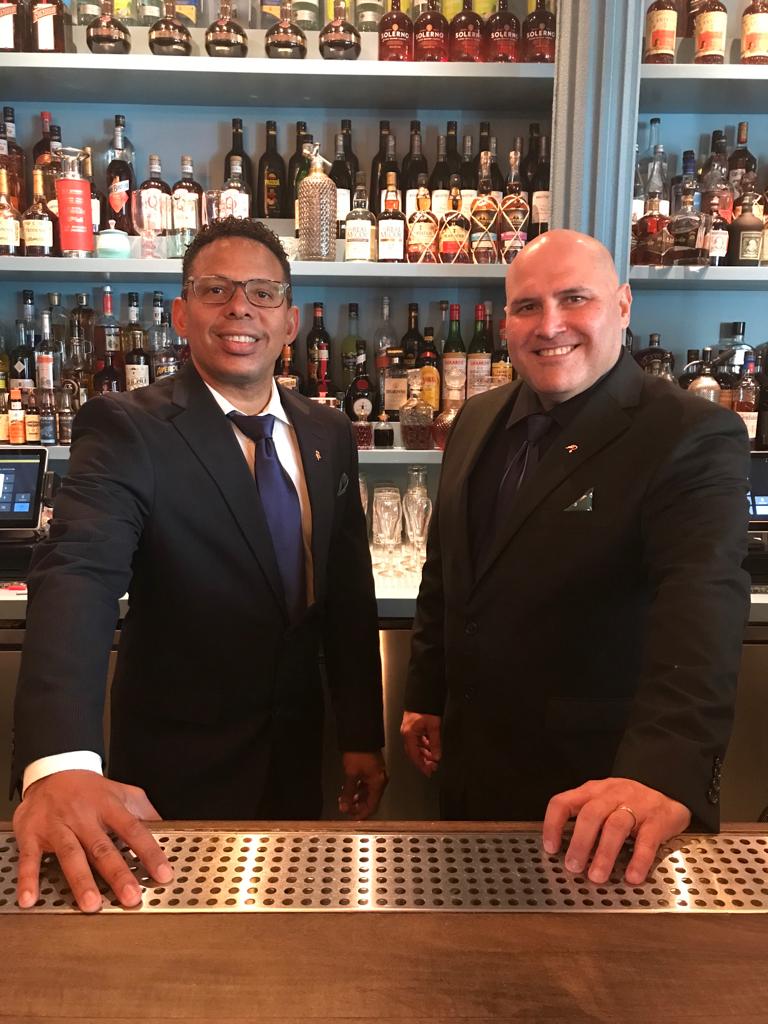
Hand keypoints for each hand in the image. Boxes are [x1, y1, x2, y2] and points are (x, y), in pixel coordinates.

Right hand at [13, 770, 173, 913]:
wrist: (53, 772)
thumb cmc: (90, 790)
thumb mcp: (122, 792)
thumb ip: (144, 811)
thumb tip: (167, 829)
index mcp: (109, 806)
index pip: (134, 830)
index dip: (149, 852)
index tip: (163, 874)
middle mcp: (84, 816)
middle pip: (102, 847)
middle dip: (118, 873)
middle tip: (131, 896)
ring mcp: (58, 825)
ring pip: (71, 854)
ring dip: (81, 880)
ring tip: (91, 903)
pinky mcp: (32, 833)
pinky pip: (30, 858)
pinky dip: (29, 878)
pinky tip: (31, 898)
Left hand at [338, 752, 387, 818]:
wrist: (360, 736)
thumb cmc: (358, 754)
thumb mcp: (351, 775)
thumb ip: (348, 793)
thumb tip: (344, 807)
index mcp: (378, 783)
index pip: (372, 806)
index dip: (361, 814)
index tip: (351, 818)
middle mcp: (380, 781)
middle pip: (371, 800)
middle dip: (358, 806)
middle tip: (346, 809)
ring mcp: (377, 775)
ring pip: (368, 793)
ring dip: (357, 798)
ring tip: (345, 800)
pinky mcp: (372, 770)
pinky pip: (367, 785)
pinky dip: (358, 790)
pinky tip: (349, 791)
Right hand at [400, 711, 441, 776]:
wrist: (422, 694)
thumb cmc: (425, 707)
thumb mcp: (433, 726)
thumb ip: (435, 742)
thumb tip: (437, 756)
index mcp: (409, 734)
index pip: (414, 755)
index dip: (421, 765)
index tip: (428, 772)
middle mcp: (407, 734)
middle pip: (414, 752)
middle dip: (423, 761)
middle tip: (432, 768)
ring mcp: (409, 731)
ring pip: (416, 747)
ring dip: (425, 754)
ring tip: (434, 759)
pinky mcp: (413, 727)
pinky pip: (418, 740)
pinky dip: (425, 746)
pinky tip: (432, 748)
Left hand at [542, 778, 691, 884]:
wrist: (669, 791)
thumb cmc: (629, 802)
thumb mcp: (603, 802)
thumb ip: (586, 821)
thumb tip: (567, 853)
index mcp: (593, 791)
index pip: (564, 802)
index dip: (553, 824)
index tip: (551, 848)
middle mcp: (612, 795)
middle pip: (590, 814)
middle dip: (580, 843)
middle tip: (573, 867)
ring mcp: (636, 805)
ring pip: (615, 826)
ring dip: (604, 853)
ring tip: (597, 876)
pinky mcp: (657, 820)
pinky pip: (647, 840)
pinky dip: (639, 860)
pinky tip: (632, 876)